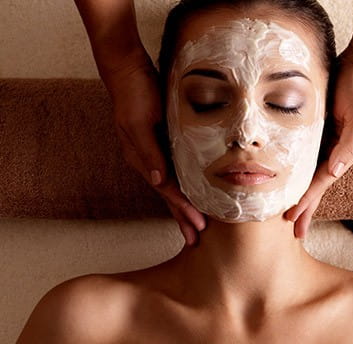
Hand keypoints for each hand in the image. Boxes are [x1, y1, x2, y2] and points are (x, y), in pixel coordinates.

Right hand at [107, 60, 205, 244]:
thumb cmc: (134, 92)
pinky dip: (183, 186)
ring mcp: (153, 152)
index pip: (167, 191)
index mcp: (142, 159)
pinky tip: (192, 192)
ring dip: (183, 206)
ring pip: (172, 186)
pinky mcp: (161, 142)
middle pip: (168, 196)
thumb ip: (149, 152)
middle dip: (182, 218)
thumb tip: (158, 182)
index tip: (198, 227)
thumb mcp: (140, 121)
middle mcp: (147, 160)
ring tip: (194, 224)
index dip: (183, 209)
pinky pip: (175, 171)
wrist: (127, 68)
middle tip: (195, 239)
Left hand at [284, 49, 352, 237]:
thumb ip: (348, 144)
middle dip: (307, 209)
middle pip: (319, 186)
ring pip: (313, 176)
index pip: (323, 182)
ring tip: (292, 216)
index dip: (307, 200)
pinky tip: (293, 183)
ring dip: (303, 196)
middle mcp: (339, 152)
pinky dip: (301, 175)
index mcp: (347, 152)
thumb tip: (335, 172)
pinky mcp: (322, 133)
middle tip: (294, 231)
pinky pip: (309, 159)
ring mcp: (330, 143)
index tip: (292, 218)